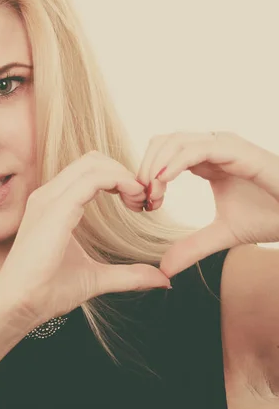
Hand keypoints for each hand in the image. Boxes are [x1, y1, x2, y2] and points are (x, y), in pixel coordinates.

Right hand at [0, 151, 170, 327]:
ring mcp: (49, 199)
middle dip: (124, 173)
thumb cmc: (46, 291)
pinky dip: (119, 182)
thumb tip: (162, 280)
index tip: (138, 204)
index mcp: (54, 205)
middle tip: (142, 201)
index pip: (90, 172)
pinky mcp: (55, 209)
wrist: (18, 305)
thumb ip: (128, 275)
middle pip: (93, 160)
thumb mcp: (96, 279)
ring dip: (124, 176)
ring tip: (139, 201)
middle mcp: (49, 195)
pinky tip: (132, 200)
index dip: (119, 179)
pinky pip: (92, 179)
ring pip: (94, 163)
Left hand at [136, 131, 278, 277]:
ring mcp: (225, 145)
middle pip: (163, 142)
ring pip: (175, 140)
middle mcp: (213, 147)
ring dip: (155, 166)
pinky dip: (175, 163)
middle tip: (142, 199)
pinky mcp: (238, 150)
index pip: (164, 153)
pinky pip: (198, 148)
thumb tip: (164, 268)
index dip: (147, 174)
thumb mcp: (222, 234)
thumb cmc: (270, 218)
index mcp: (207, 161)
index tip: (145, 204)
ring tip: (152, 194)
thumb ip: (193, 247)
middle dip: (145, 168)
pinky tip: (163, 183)